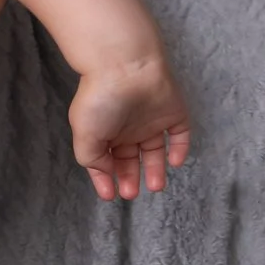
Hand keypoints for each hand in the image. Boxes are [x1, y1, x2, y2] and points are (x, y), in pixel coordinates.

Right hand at [68, 55, 190, 199]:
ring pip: (155, 151)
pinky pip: (179, 135)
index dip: (106, 178)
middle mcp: (126, 128)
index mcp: (103, 132)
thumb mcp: (84, 135)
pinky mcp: (173, 114)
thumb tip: (106, 177)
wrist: (127, 69)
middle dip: (129, 177)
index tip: (110, 196)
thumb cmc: (100, 100)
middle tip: (131, 193)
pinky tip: (174, 163)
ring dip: (155, 170)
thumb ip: (92, 160)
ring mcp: (151, 122)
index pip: (105, 160)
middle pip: (130, 158)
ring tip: (155, 187)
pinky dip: (179, 150)